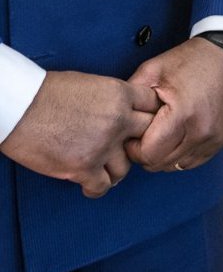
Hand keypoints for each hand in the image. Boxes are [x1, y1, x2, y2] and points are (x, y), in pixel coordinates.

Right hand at [0, 71, 158, 197]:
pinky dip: (97, 187)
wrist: (19, 107)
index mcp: (120, 94)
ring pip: (126, 166)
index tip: (143, 123)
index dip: (150, 115)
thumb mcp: (92, 83)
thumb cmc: (46, 93)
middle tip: (128, 147)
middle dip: (138, 142)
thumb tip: (122, 110)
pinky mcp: (82, 167)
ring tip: (105, 166)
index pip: (154, 106)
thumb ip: (113, 98)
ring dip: (115, 167)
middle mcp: (117, 120)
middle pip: (148, 135)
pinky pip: (102, 186)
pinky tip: (90, 183)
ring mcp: (102, 146)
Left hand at [124, 37, 222, 172]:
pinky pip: (193, 162)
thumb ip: (131, 95)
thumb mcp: (154, 69)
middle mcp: (201, 131)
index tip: (133, 133)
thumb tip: (116, 118)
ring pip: (176, 166)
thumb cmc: (193, 59)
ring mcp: (214, 138)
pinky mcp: (222, 140)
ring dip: (164, 156)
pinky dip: (181, 154)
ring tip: (162, 135)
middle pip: (160, 164)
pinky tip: (178, 137)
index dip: (133, 147)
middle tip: (145, 134)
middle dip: (146, 153)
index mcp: (183, 114)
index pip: (147, 153)